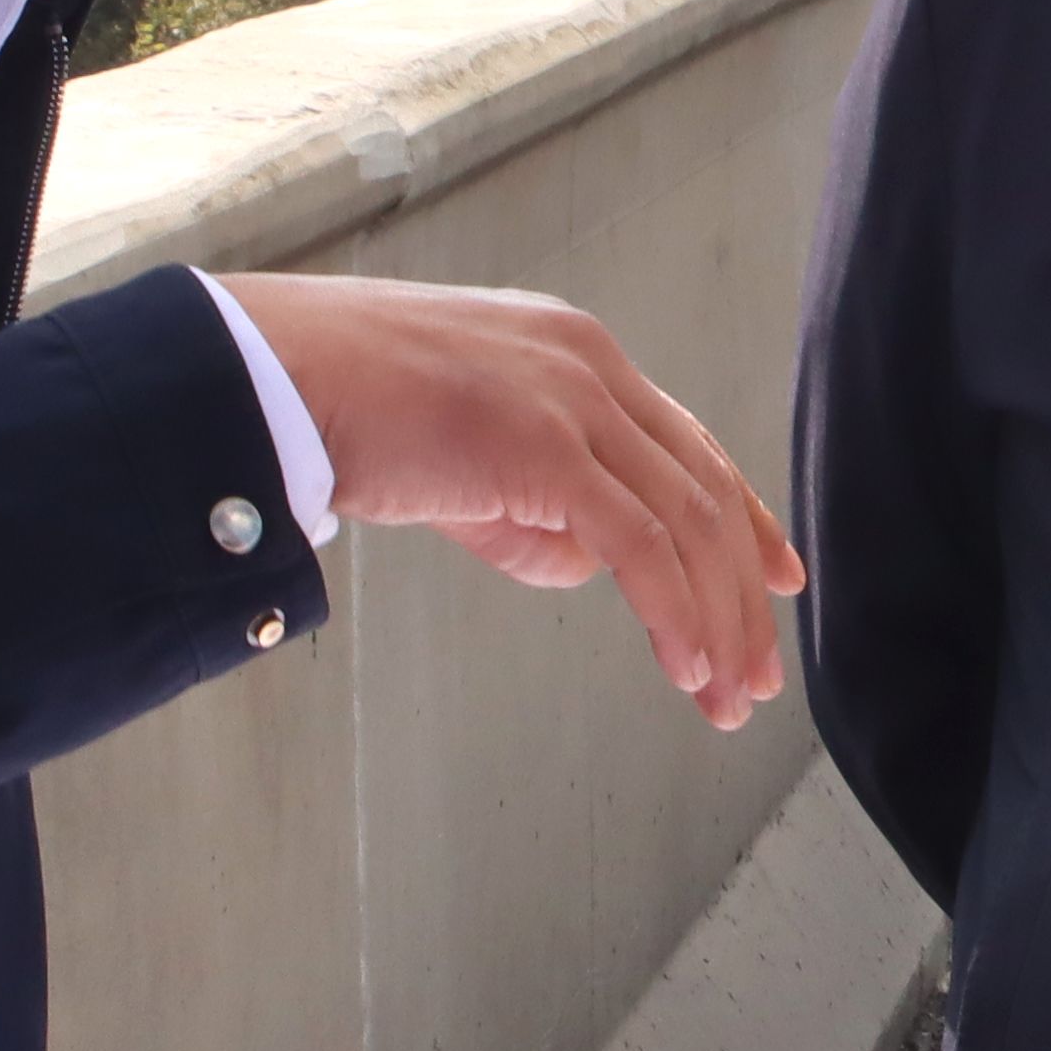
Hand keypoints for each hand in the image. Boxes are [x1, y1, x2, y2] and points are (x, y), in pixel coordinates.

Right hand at [220, 270, 805, 724]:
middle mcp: (591, 365)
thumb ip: (527, 509)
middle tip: (758, 675)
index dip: (743, 518)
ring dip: (716, 619)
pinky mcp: (542, 444)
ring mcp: (571, 398)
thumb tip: (582, 564)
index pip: (688, 444)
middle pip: (703, 487)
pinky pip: (637, 545)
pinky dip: (672, 611)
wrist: (271, 374)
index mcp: (577, 354)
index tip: (779, 580)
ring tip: (727, 696)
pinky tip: (685, 667)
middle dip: (741, 591)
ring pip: (684, 521)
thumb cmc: (343, 410)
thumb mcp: (461, 459)